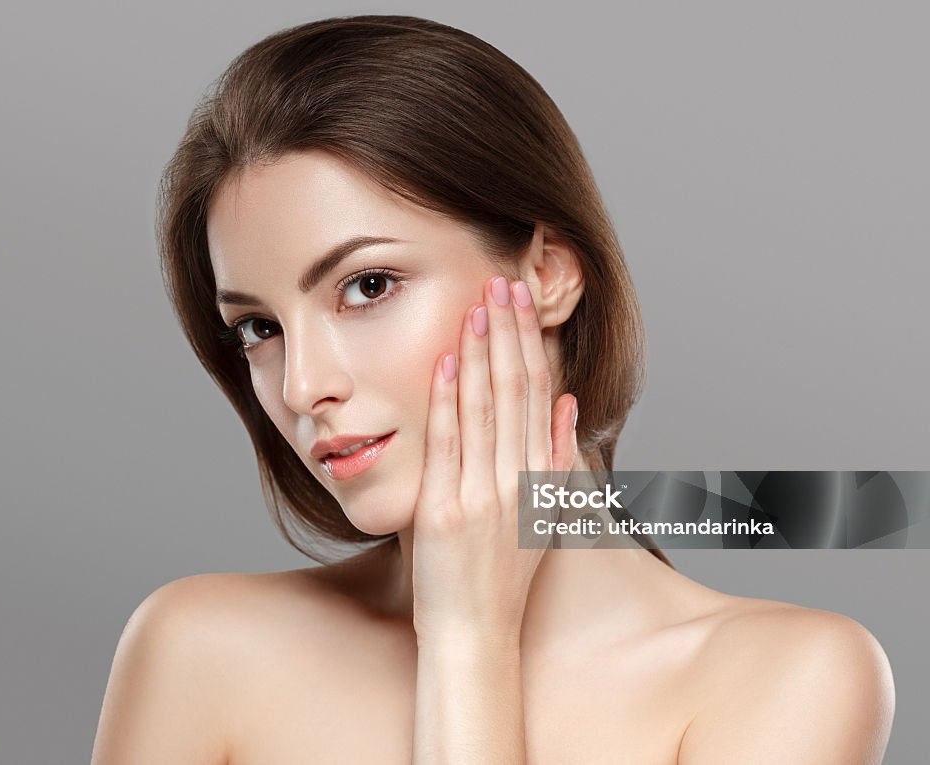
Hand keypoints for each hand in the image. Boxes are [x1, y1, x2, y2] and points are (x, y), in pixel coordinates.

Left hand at [411, 275, 578, 646]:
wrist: (476, 631)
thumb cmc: (505, 576)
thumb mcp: (545, 516)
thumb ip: (557, 458)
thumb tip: (566, 402)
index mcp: (542, 477)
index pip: (538, 393)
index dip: (530, 343)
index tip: (521, 302)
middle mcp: (518, 481)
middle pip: (516, 391)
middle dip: (509, 332)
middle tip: (502, 281)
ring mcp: (482, 495)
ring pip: (486, 409)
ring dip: (482, 352)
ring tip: (479, 304)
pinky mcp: (446, 510)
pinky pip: (449, 444)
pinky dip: (449, 401)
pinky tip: (448, 362)